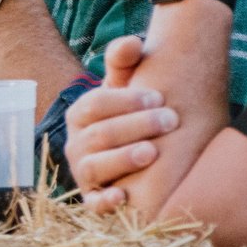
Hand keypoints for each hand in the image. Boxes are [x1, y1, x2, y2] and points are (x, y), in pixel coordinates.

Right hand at [63, 35, 178, 211]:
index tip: (159, 97)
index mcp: (81, 114)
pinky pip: (92, 204)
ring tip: (152, 152)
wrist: (142, 151)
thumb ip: (127, 62)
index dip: (125, 101)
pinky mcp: (94, 199)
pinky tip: (123, 195)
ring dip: (122, 159)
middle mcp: (76, 144)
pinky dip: (105, 202)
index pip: (95, 105)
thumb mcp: (129, 86)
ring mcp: (84, 173)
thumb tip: (133, 42)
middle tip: (170, 120)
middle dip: (135, 126)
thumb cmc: (135, 115)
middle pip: (98, 135)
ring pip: (94, 166)